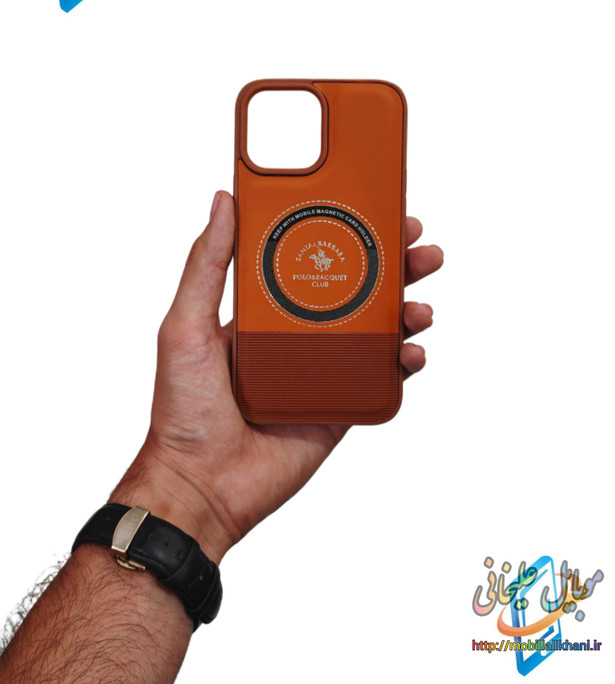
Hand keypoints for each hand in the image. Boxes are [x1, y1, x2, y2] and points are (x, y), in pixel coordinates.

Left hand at [111, 191, 442, 563]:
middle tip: (419, 247)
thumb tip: (222, 201)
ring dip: (407, 310)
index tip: (375, 210)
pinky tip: (412, 351)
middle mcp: (298, 335)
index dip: (347, 235)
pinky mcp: (341, 405)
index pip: (313, 260)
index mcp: (264, 311)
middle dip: (394, 266)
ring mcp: (323, 370)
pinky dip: (404, 362)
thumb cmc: (184, 409)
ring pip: (377, 330)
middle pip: (357, 290)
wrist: (202, 485)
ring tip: (419, 304)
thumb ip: (206, 265)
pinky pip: (381, 377)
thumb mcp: (185, 326)